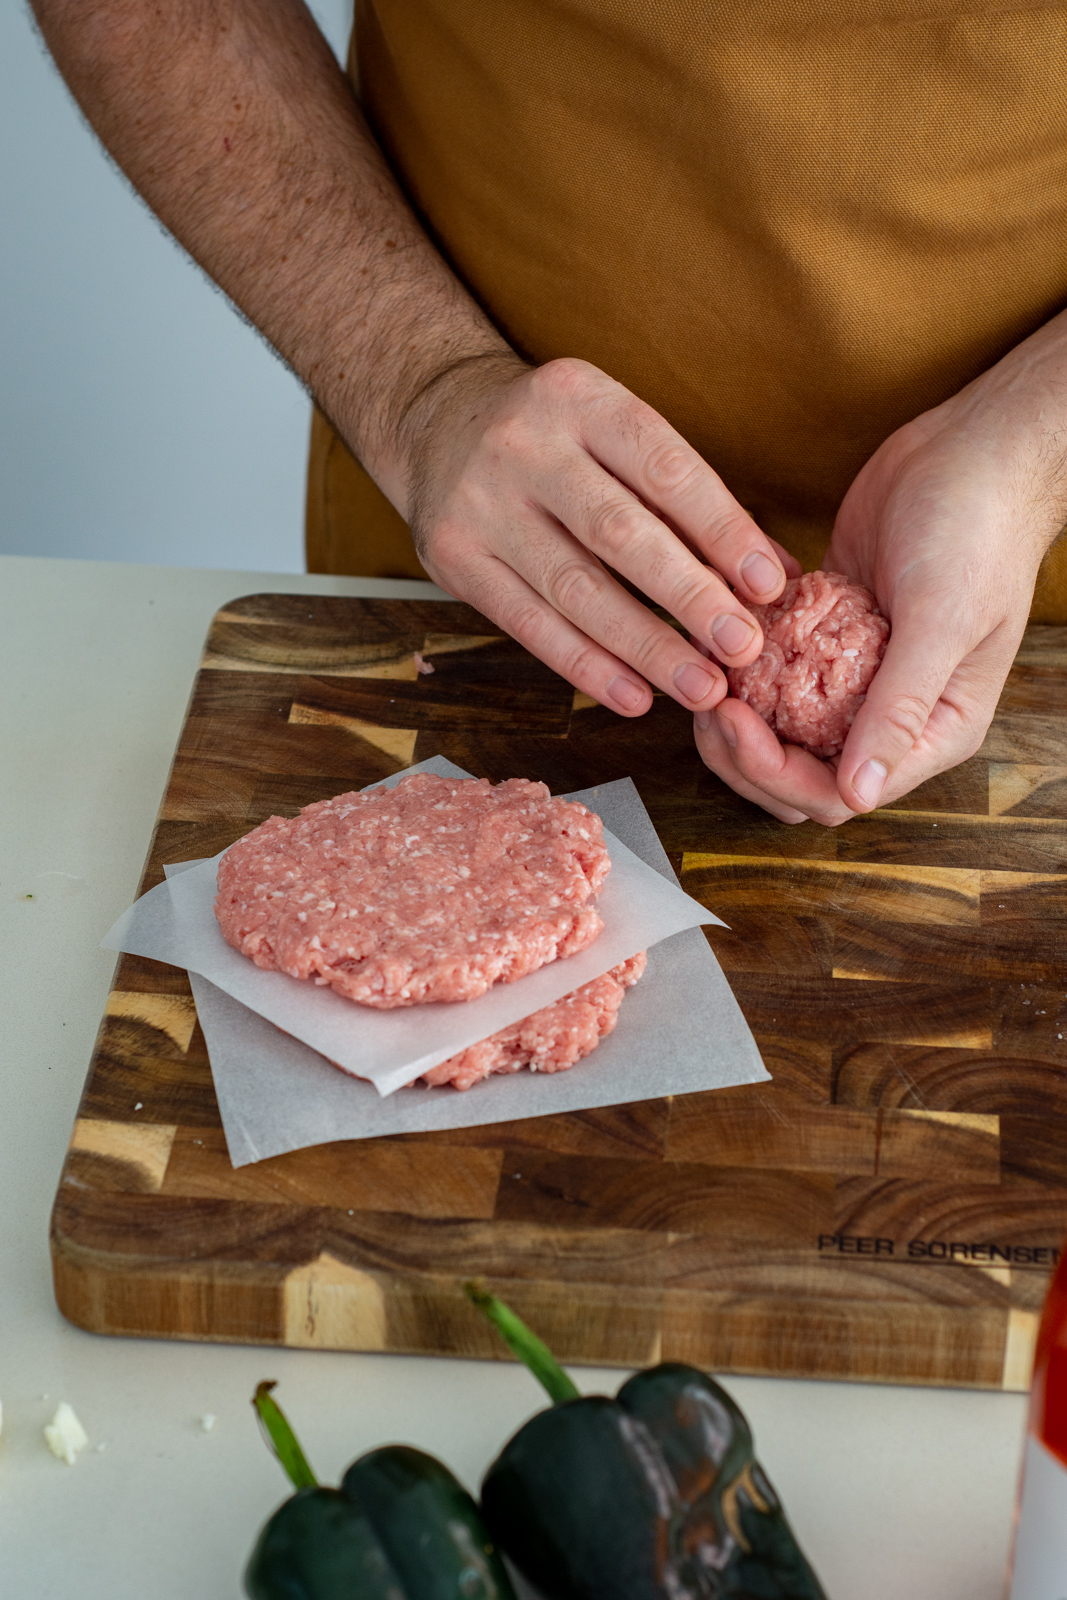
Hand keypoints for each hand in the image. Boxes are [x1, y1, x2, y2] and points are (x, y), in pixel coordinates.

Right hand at [400, 354, 798, 715]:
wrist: (435, 422)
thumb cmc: (556, 437)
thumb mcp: (614, 432)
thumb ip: (686, 498)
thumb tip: (773, 576)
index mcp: (580, 397)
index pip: (664, 469)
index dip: (722, 530)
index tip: (768, 585)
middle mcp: (523, 445)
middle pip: (619, 533)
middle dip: (689, 597)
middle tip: (742, 648)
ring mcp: (480, 504)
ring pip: (575, 589)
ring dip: (645, 648)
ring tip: (701, 688)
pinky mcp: (452, 558)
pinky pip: (529, 625)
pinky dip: (586, 666)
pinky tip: (635, 696)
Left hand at [693, 315, 1066, 822]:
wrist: (971, 450)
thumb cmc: (976, 531)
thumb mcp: (942, 623)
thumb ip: (900, 712)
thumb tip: (860, 796)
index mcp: (933, 732)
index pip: (838, 792)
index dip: (776, 772)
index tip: (732, 720)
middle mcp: (890, 716)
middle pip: (798, 773)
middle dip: (743, 753)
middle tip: (707, 699)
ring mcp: (854, 677)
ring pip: (779, 730)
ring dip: (737, 715)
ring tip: (706, 670)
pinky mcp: (825, 635)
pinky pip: (772, 671)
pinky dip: (742, 664)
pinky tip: (718, 633)